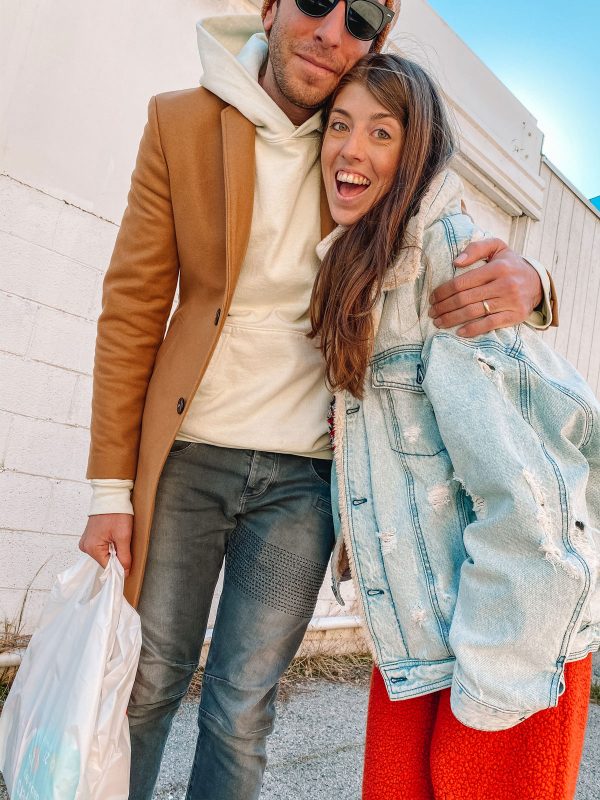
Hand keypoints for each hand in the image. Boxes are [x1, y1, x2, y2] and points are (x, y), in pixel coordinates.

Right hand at [79, 513, 132, 576]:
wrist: (111, 496)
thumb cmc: (117, 514)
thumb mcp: (123, 536)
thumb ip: (124, 557)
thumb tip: (124, 573)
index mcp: (91, 548)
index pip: (107, 566)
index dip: (119, 565)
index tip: (128, 559)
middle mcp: (85, 546)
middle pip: (105, 560)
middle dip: (116, 555)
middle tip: (123, 542)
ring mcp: (86, 541)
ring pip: (104, 553)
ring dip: (113, 549)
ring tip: (118, 535)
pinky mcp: (89, 536)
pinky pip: (101, 546)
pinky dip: (109, 543)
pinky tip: (114, 534)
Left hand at [429, 238, 543, 337]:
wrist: (538, 282)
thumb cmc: (510, 265)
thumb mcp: (497, 248)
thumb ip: (476, 249)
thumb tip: (455, 262)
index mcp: (497, 267)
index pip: (461, 282)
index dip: (443, 292)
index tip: (432, 298)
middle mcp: (504, 284)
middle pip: (464, 299)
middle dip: (443, 307)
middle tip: (432, 312)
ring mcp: (510, 301)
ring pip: (473, 312)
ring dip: (451, 319)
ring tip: (438, 322)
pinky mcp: (515, 316)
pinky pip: (489, 325)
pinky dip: (472, 330)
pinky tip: (459, 332)